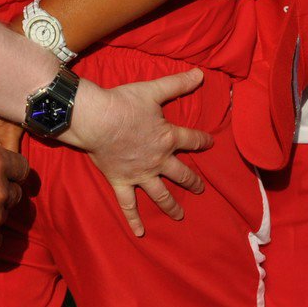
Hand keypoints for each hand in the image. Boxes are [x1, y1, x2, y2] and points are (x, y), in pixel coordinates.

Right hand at [66, 68, 213, 237]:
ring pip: (160, 193)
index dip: (202, 141)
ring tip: (180, 216)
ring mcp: (140, 174)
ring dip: (171, 205)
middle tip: (201, 188)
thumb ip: (178, 83)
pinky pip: (129, 204)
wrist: (98, 119)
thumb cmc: (125, 103)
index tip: (209, 143)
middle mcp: (158, 160)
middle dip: (193, 181)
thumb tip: (201, 73)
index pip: (192, 140)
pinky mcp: (121, 181)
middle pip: (181, 173)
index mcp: (168, 137)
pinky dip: (134, 219)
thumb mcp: (153, 90)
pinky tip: (140, 233)